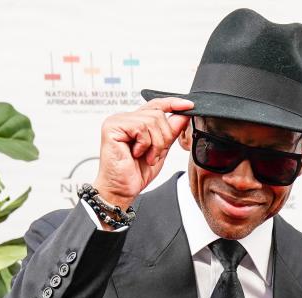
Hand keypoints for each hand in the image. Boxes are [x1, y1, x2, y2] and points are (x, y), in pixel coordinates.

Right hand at [92, 97, 193, 211]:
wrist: (122, 189)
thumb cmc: (136, 173)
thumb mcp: (161, 150)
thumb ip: (170, 132)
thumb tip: (184, 115)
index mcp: (135, 122)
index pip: (156, 105)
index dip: (173, 103)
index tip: (189, 105)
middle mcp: (125, 118)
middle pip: (158, 114)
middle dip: (164, 138)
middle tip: (154, 155)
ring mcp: (117, 121)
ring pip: (152, 121)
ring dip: (155, 144)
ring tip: (146, 157)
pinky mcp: (112, 126)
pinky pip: (141, 127)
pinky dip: (145, 144)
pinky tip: (136, 154)